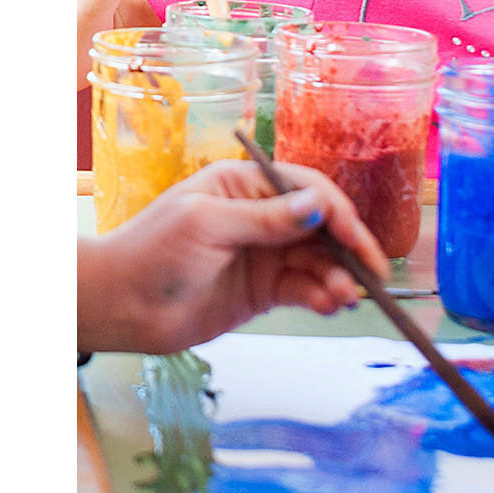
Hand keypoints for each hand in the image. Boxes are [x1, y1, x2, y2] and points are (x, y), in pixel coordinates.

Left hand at [77, 160, 390, 353]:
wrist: (120, 307)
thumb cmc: (152, 252)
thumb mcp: (208, 224)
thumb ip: (266, 218)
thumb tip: (318, 206)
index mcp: (248, 185)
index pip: (307, 190)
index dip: (337, 214)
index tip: (357, 241)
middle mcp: (264, 215)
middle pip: (321, 227)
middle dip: (348, 250)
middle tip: (373, 276)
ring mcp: (267, 253)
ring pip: (318, 261)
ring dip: (337, 278)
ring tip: (345, 299)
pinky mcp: (266, 288)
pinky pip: (304, 288)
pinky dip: (322, 296)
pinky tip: (331, 305)